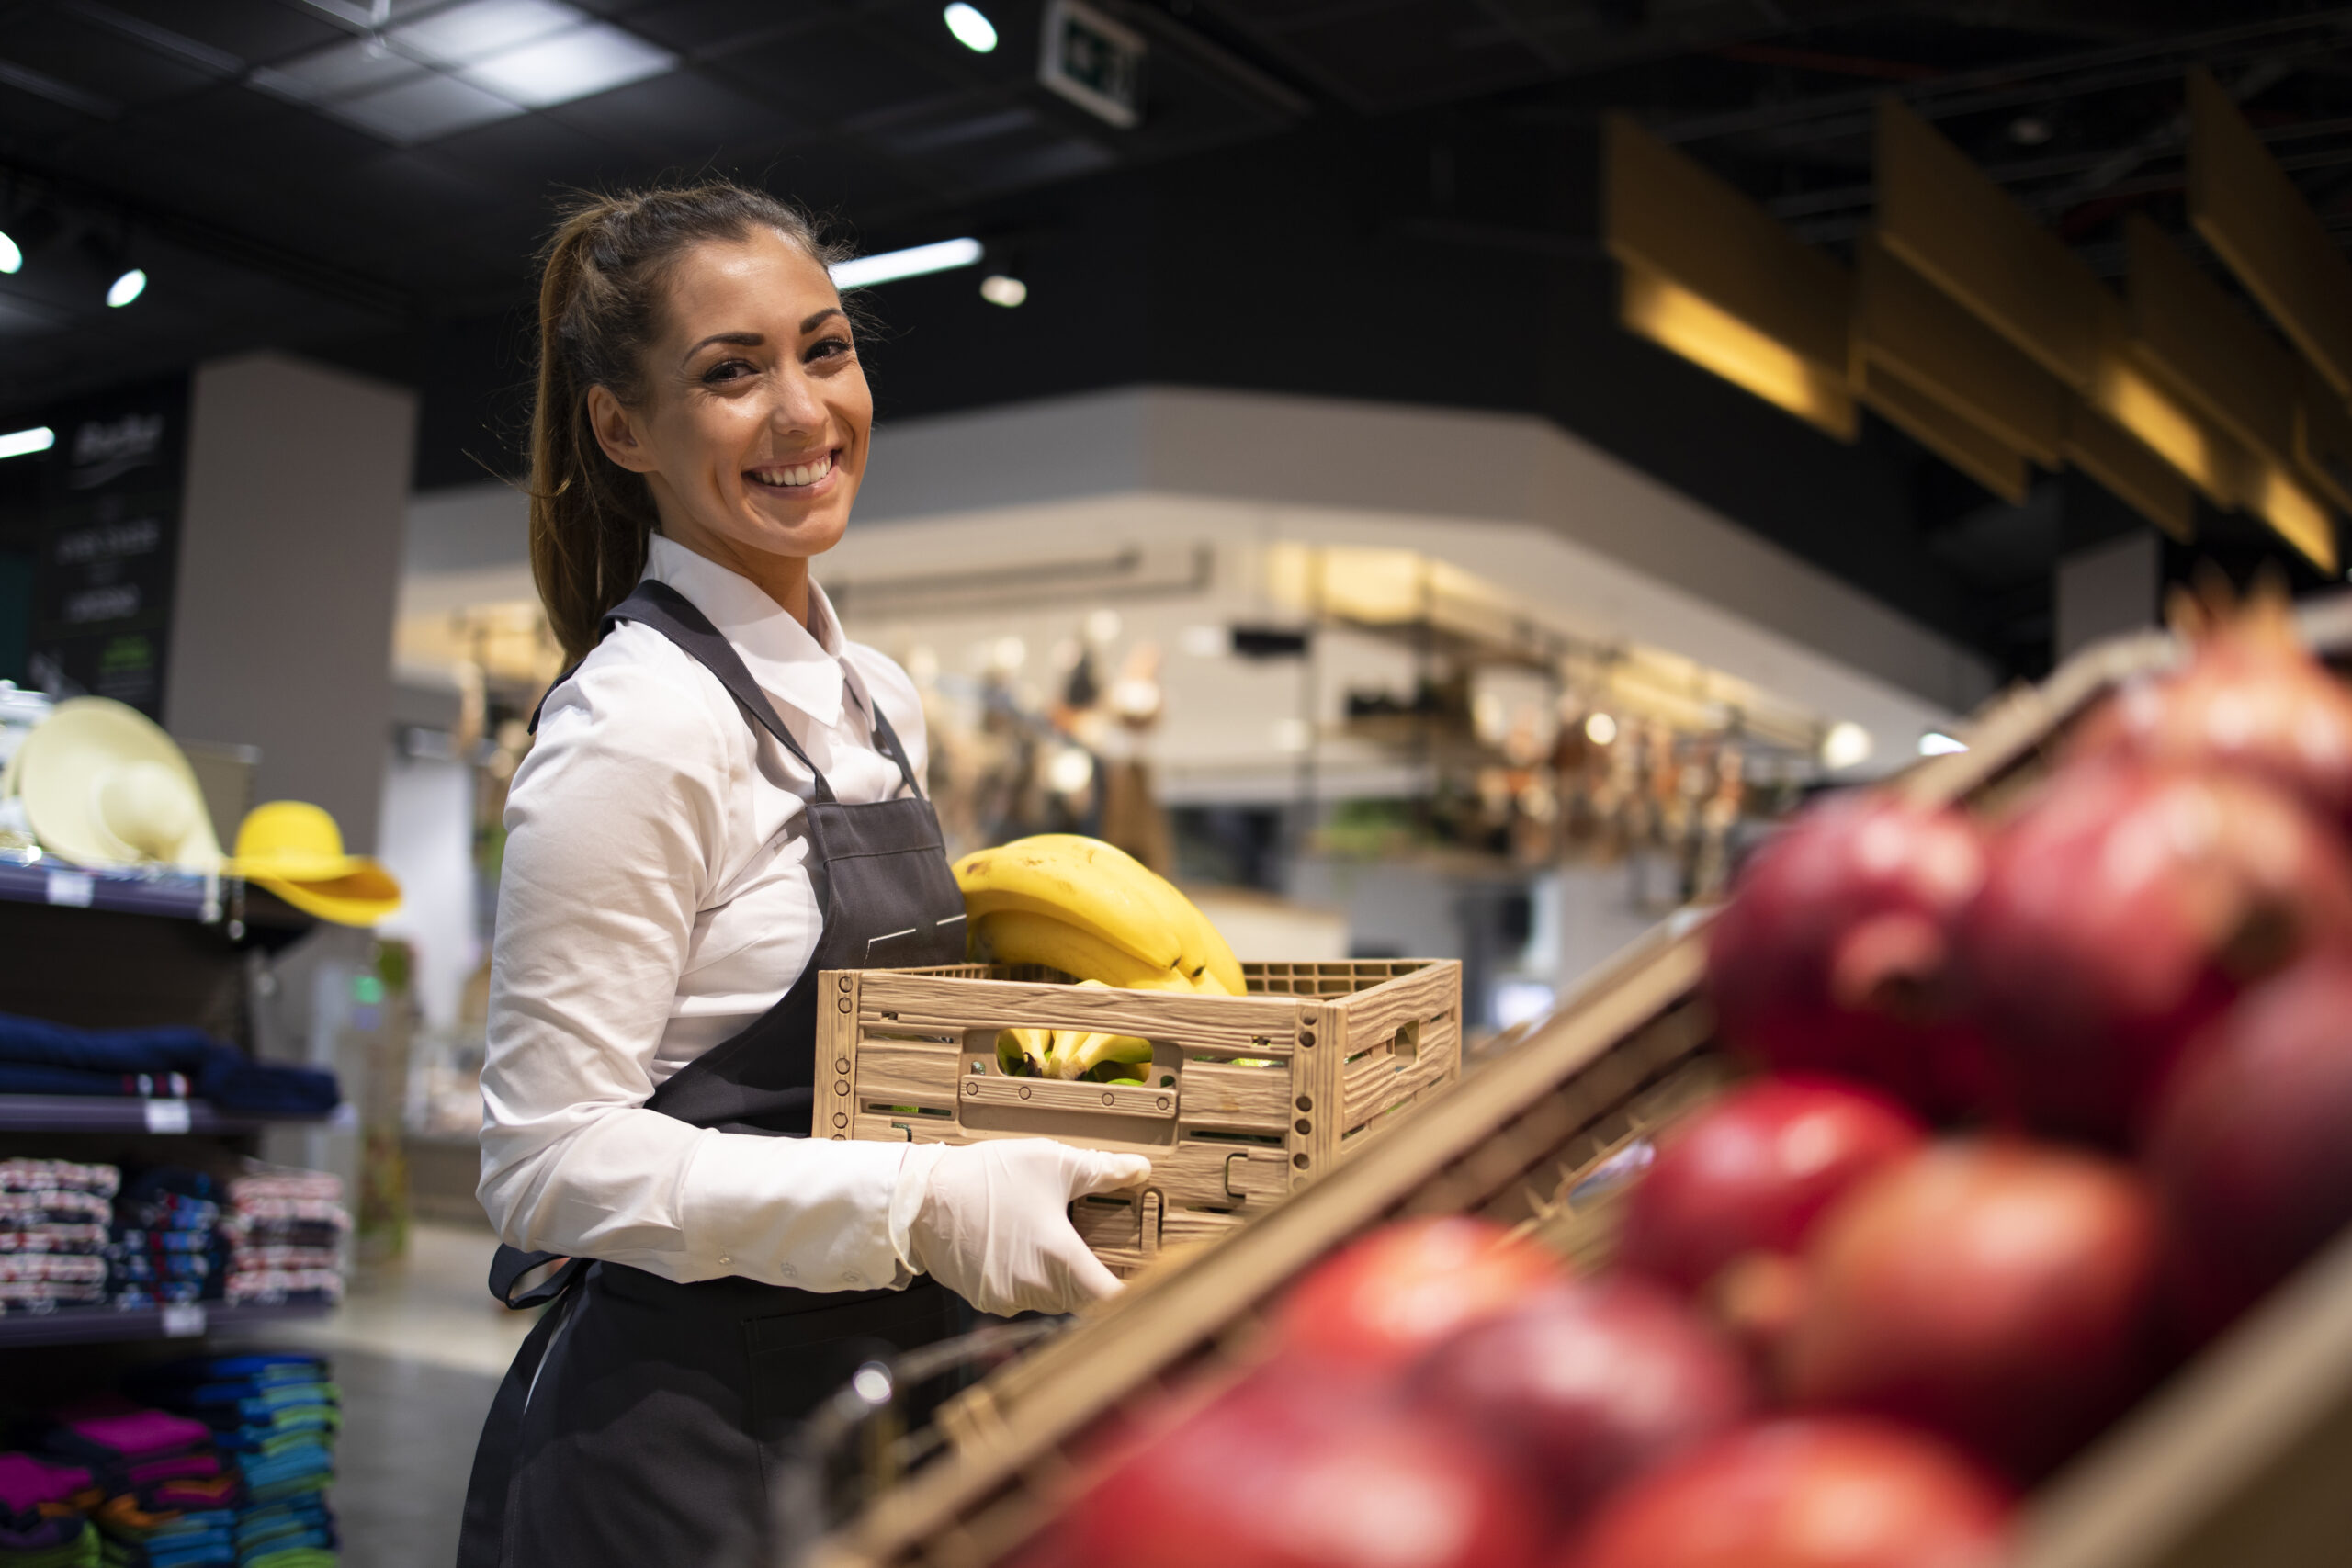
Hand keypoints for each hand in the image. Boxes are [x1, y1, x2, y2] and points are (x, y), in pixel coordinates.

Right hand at [894, 1140, 1151, 1316]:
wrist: (918, 1199)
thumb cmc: (986, 1178)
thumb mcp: (1050, 1163)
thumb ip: (1101, 1170)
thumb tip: (1140, 1168)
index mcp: (1059, 1260)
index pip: (1111, 1301)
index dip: (1135, 1298)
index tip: (1150, 1288)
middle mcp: (1035, 1290)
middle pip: (1083, 1301)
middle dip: (1095, 1280)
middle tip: (1106, 1253)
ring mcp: (1008, 1300)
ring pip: (1052, 1298)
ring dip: (1060, 1277)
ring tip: (1054, 1239)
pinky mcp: (985, 1300)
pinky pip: (1021, 1295)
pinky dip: (1029, 1278)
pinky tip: (1020, 1245)